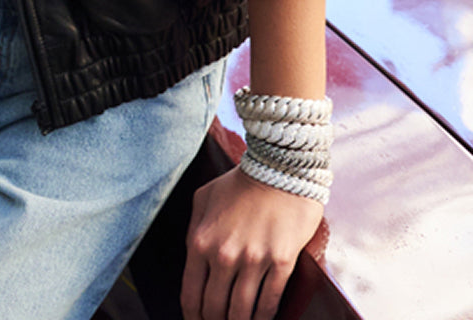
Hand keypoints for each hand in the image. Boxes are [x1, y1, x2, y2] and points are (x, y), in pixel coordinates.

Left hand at [181, 167, 324, 319]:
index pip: (191, 294)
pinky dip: (264, 317)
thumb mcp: (204, 198)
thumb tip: (192, 257)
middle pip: (215, 309)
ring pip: (242, 312)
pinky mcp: (281, 262)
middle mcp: (225, 255)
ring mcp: (254, 260)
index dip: (193, 317)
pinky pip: (269, 302)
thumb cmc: (241, 182)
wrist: (280, 168)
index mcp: (201, 241)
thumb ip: (193, 229)